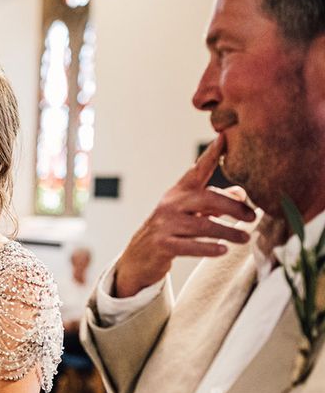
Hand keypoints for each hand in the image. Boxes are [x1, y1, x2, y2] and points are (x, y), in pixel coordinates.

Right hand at [115, 136, 255, 297]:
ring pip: (202, 225)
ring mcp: (165, 224)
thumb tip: (241, 193)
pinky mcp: (163, 244)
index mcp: (179, 192)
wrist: (139, 255)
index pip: (197, 170)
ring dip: (227, 232)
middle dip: (232, 206)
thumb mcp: (189, 212)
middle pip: (206, 198)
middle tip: (251, 217)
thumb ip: (214, 202)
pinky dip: (209, 248)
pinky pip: (190, 246)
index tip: (224, 137)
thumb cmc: (170, 230)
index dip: (211, 154)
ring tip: (244, 238)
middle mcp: (171, 204)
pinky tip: (223, 250)